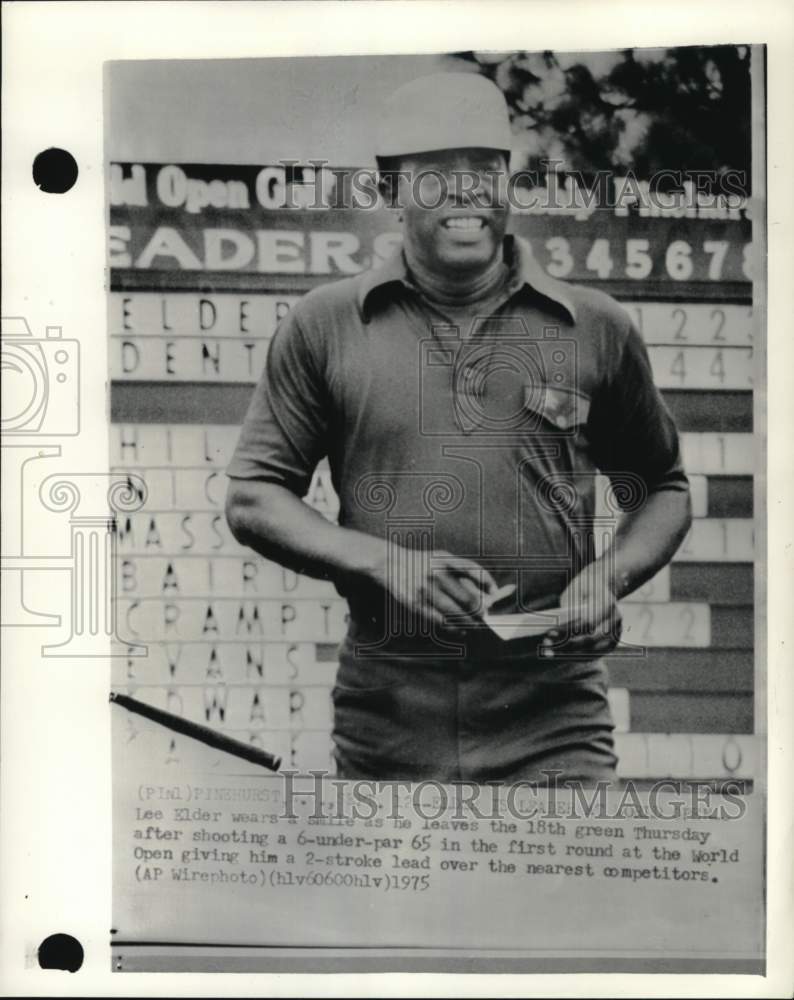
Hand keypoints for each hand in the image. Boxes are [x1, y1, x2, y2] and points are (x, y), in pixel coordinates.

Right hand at [369, 544, 496, 631]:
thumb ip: (461, 569)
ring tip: (475, 626)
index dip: (488, 584)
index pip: (474, 571)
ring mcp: (426, 590)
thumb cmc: (422, 562)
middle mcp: (437, 574)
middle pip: (467, 598)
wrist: (391, 563)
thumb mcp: (441, 557)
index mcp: (446, 560)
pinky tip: (460, 629)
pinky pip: (439, 620)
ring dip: (468, 623)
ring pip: (454, 612)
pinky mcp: (416, 603)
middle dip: (479, 612)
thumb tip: (484, 591)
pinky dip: (453, 627)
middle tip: (484, 617)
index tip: (494, 595)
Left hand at [541, 564, 621, 657]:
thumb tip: (556, 629)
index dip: (568, 630)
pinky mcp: (612, 642)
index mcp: (608, 602)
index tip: (550, 633)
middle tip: (548, 645)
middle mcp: (615, 619)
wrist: (601, 588)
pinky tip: (562, 656)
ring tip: (552, 653)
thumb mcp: (574, 593)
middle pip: (592, 639)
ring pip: (594, 650)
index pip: (588, 622)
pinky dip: (578, 656)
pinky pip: (595, 654)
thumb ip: (569, 610)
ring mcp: (616, 632)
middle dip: (568, 644)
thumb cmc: (583, 589)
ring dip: (571, 654)